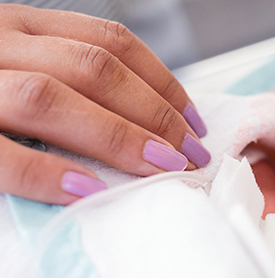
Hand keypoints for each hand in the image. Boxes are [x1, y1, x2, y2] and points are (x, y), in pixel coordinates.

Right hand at [0, 5, 209, 204]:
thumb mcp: (17, 67)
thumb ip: (67, 82)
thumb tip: (144, 126)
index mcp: (21, 28)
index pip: (110, 42)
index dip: (162, 82)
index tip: (195, 121)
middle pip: (93, 68)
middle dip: (155, 114)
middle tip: (191, 154)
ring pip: (49, 98)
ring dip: (118, 138)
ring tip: (162, 170)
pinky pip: (3, 156)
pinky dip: (48, 174)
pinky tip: (89, 192)